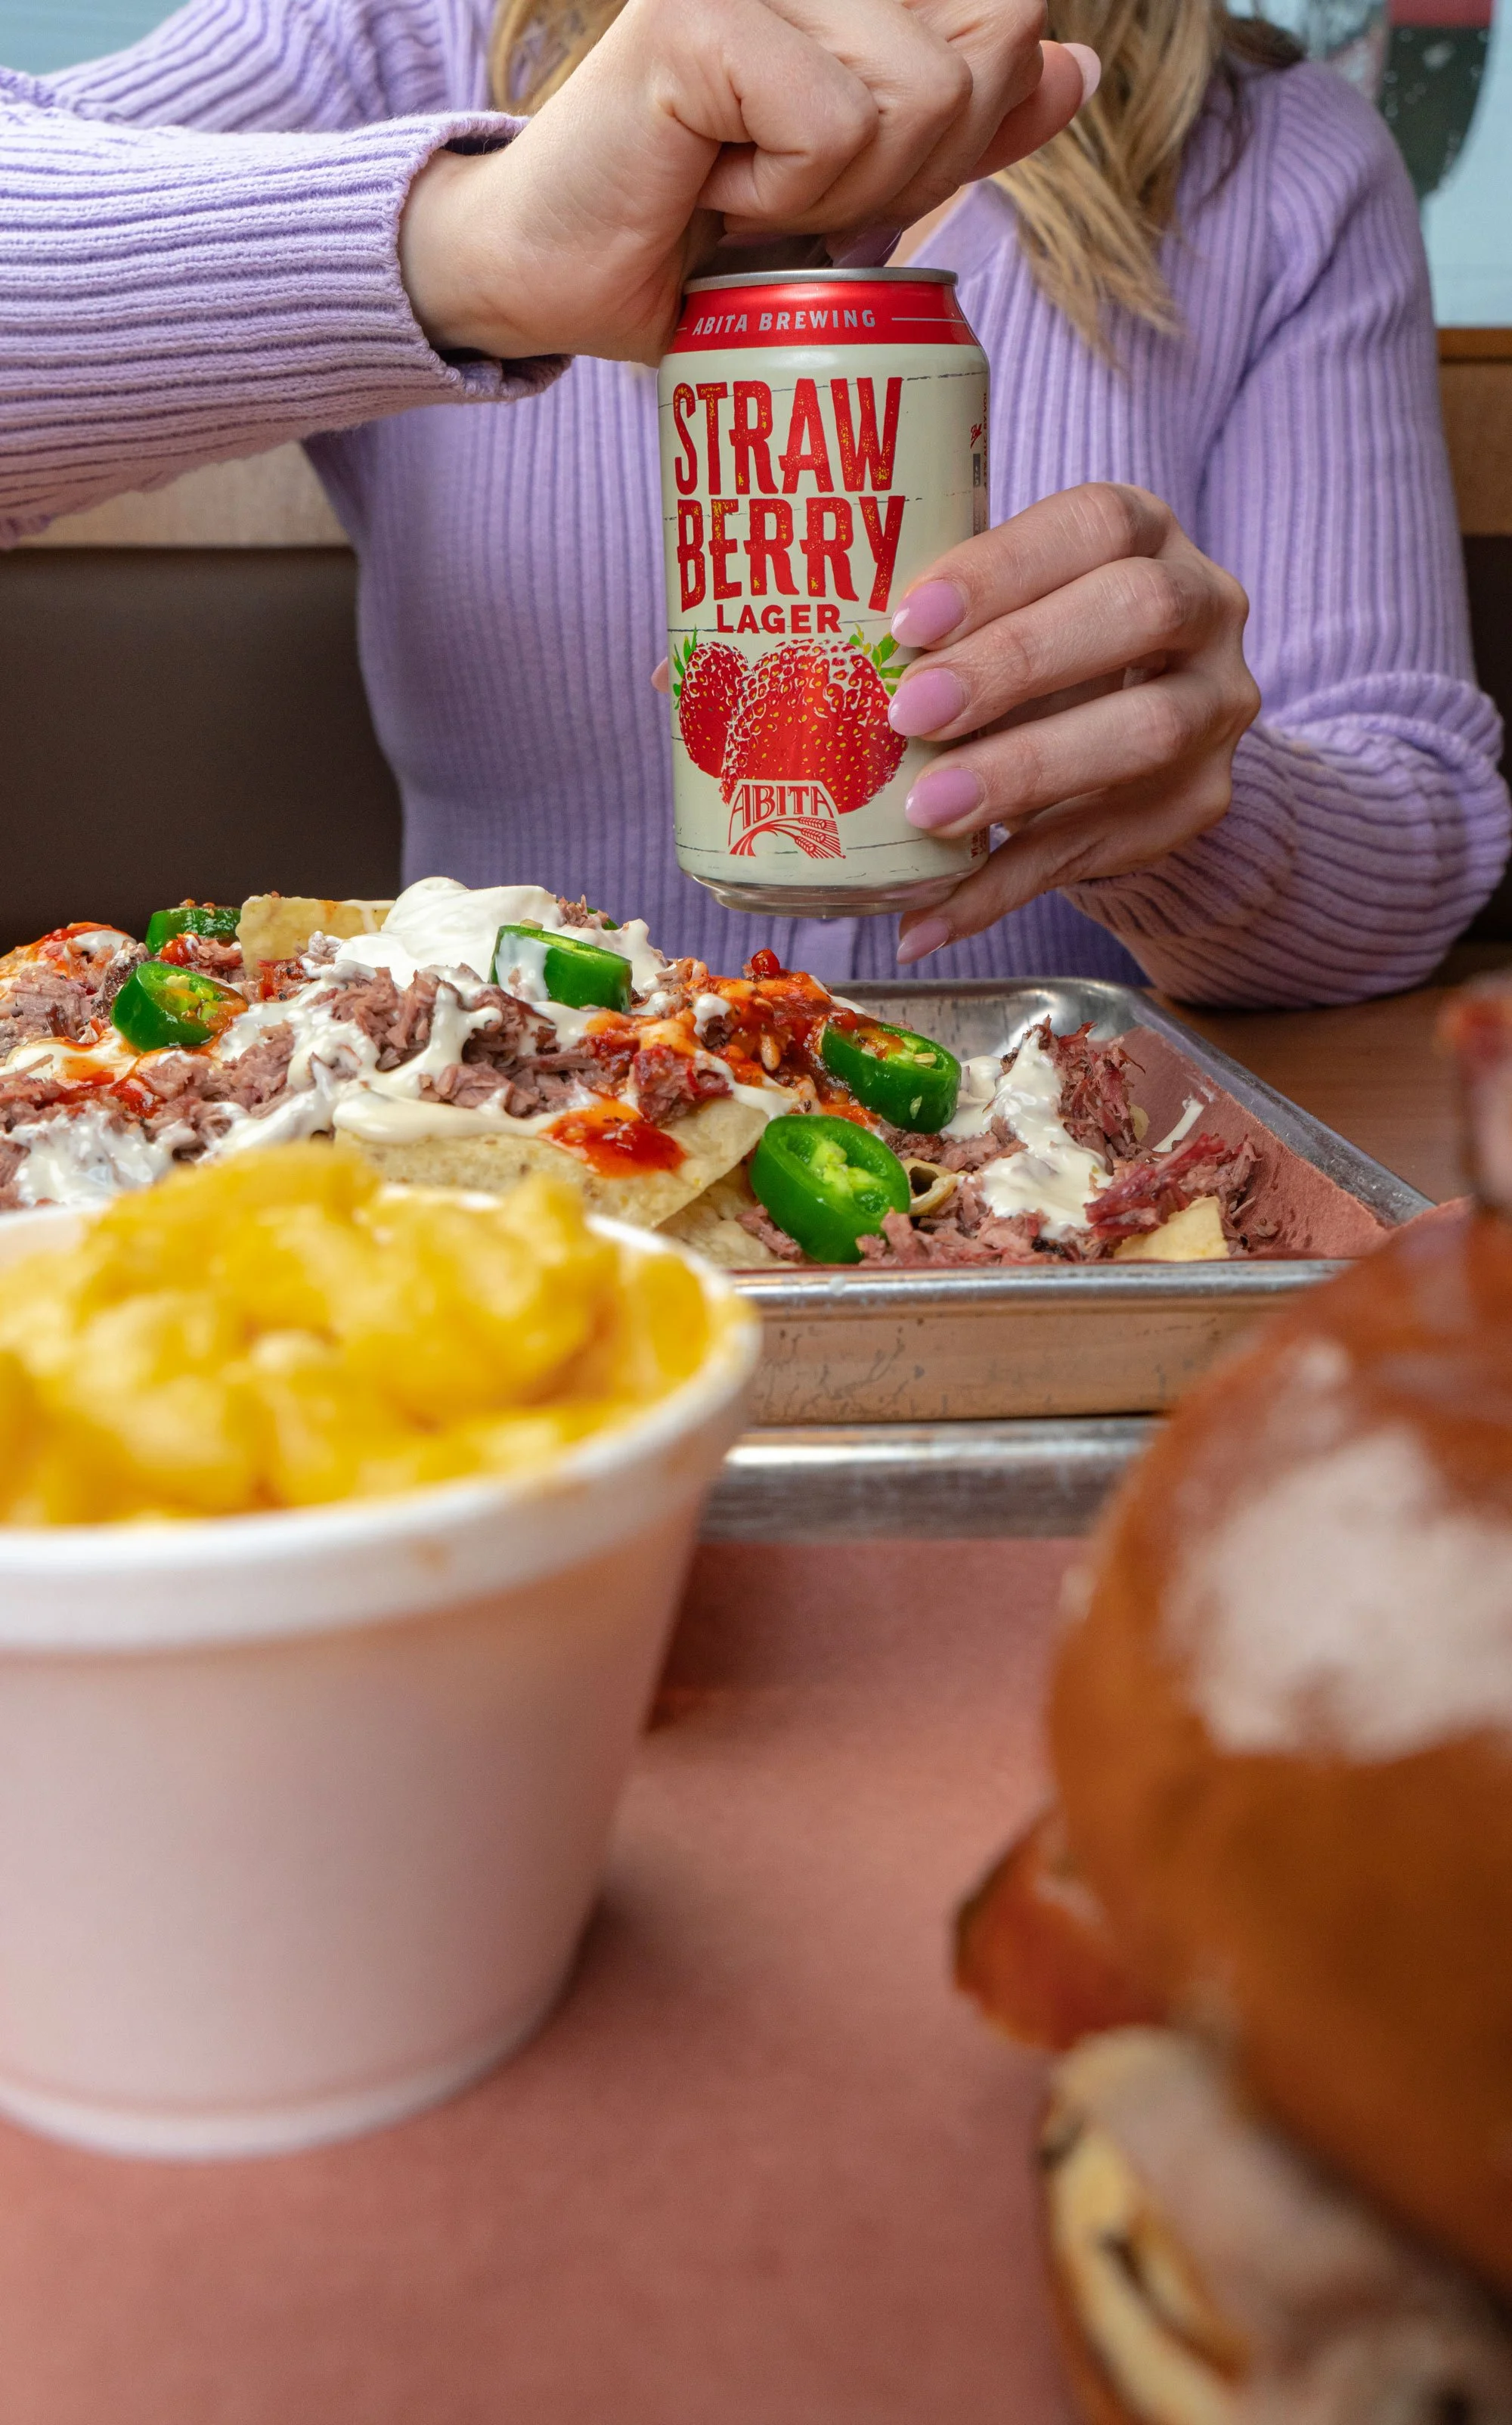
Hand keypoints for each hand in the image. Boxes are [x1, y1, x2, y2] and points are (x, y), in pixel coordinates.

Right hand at [399, 0, 1093, 362]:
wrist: (560, 276)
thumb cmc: (700, 233)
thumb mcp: (866, 185)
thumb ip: (967, 122)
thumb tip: (1076, 64)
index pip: (1007, 7)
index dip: (973, 111)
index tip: (856, 162)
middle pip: (993, 38)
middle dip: (920, 159)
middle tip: (798, 186)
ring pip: (921, 95)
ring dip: (845, 191)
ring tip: (749, 189)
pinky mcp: (700, 15)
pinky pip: (835, 128)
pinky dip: (788, 195)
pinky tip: (714, 188)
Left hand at [884, 485, 1261, 962]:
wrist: (1120, 746)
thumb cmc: (1035, 652)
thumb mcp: (996, 613)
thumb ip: (927, 618)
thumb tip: (751, 660)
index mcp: (1142, 533)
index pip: (1095, 523)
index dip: (1005, 567)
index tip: (910, 619)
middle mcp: (1204, 607)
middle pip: (1139, 610)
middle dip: (1017, 660)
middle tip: (910, 714)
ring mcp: (1213, 709)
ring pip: (1145, 730)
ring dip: (1022, 772)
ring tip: (926, 811)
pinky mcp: (1195, 805)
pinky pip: (1096, 850)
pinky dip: (999, 891)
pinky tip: (924, 920)